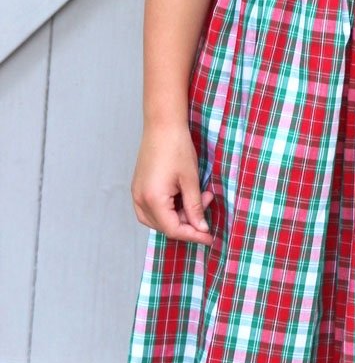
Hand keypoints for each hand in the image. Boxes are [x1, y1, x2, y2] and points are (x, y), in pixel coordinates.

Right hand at [130, 122, 213, 244]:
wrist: (162, 125)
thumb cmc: (177, 148)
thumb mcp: (190, 179)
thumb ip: (195, 206)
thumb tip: (201, 228)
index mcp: (152, 200)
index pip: (173, 229)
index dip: (193, 235)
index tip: (210, 237)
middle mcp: (140, 201)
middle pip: (165, 226)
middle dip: (189, 221)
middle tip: (208, 202)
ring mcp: (137, 195)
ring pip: (159, 219)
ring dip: (181, 214)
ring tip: (199, 195)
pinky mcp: (139, 188)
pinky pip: (154, 209)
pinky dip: (171, 207)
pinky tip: (185, 195)